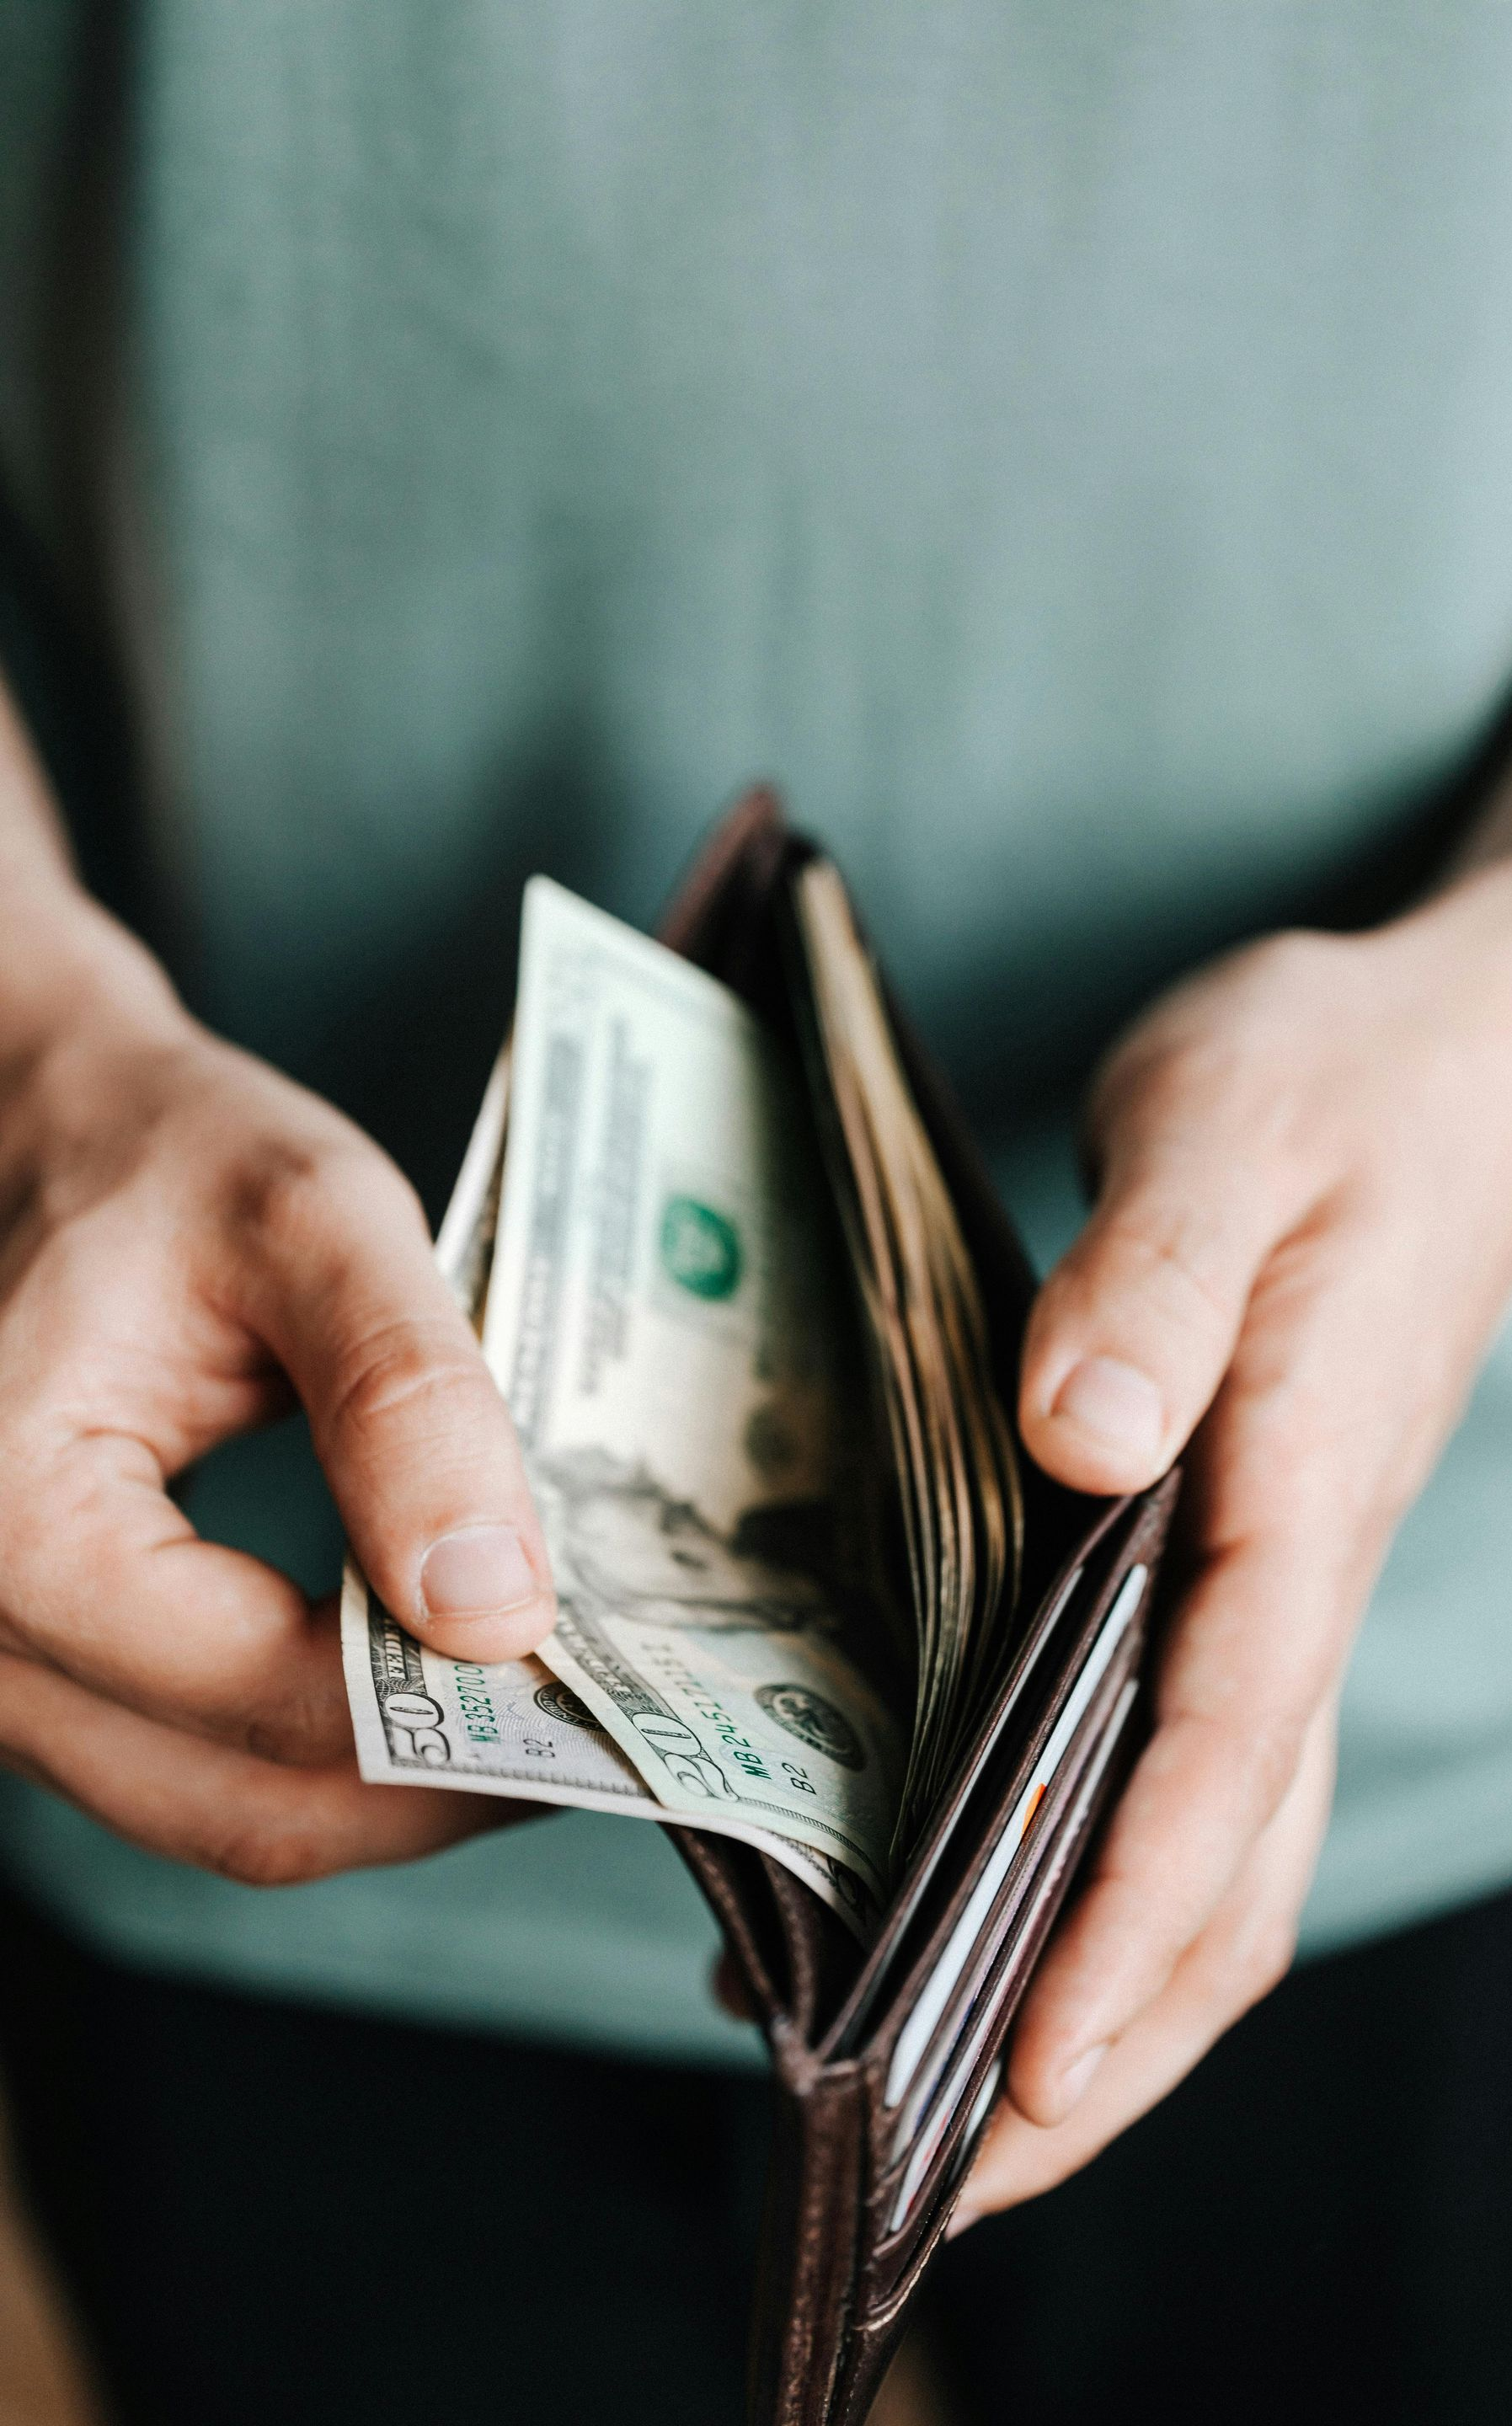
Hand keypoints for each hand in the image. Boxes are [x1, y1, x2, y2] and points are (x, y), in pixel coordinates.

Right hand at [0, 900, 553, 1884]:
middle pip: (240, 1804)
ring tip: (529, 1708)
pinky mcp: (35, 1669)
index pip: (267, 1695)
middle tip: (597, 1727)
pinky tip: (422, 1684)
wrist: (41, 1130)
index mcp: (10, 1520)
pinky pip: (185, 1765)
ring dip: (386, 1785)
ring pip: (214, 1810)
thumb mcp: (311, 1220)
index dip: (450, 1718)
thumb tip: (497, 1611)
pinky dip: (316, 1749)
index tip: (597, 1685)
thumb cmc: (162, 1152)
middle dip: (435, 1786)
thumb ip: (407, 1402)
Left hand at [955, 860, 1511, 2224]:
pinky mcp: (1239, 1560)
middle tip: (954, 2179)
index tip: (1025, 2067)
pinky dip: (1105, 1868)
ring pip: (1222, 1841)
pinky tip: (991, 1894)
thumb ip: (1151, 1272)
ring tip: (955, 2107)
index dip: (1130, 1917)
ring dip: (1112, 1990)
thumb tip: (1087, 1433)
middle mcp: (1298, 1572)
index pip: (1225, 1747)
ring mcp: (1279, 1581)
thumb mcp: (1224, 1128)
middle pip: (1233, 1862)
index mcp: (1299, 1489)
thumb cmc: (1326, 1084)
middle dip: (1111, 2035)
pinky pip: (1190, 1761)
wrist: (1432, 1061)